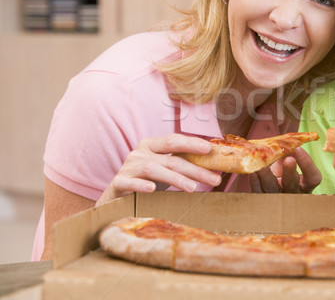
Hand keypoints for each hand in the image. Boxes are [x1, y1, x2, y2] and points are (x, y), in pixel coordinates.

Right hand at [96, 134, 221, 204]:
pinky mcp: (118, 183)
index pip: (174, 140)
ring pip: (154, 169)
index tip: (210, 150)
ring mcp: (128, 167)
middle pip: (170, 158)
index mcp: (151, 145)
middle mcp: (139, 153)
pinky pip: (129, 182)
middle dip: (195, 168)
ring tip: (193, 188)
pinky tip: (153, 189)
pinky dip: (141, 184)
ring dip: (175, 178)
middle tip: (214, 179)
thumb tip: (213, 165)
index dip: (192, 143)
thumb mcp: (163, 169)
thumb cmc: (144, 181)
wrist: (115, 199)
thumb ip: (181, 164)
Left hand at [249, 148, 321, 192]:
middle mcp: (293, 193)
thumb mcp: (289, 159)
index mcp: (306, 184)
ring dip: (266, 176)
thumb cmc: (283, 165)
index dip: (307, 164)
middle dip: (290, 172)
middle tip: (288, 159)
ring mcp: (276, 198)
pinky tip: (252, 171)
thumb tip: (284, 140)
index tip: (298, 148)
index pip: (313, 178)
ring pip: (272, 189)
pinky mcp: (261, 199)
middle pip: (292, 185)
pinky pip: (257, 191)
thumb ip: (288, 152)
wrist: (268, 178)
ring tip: (262, 165)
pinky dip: (254, 180)